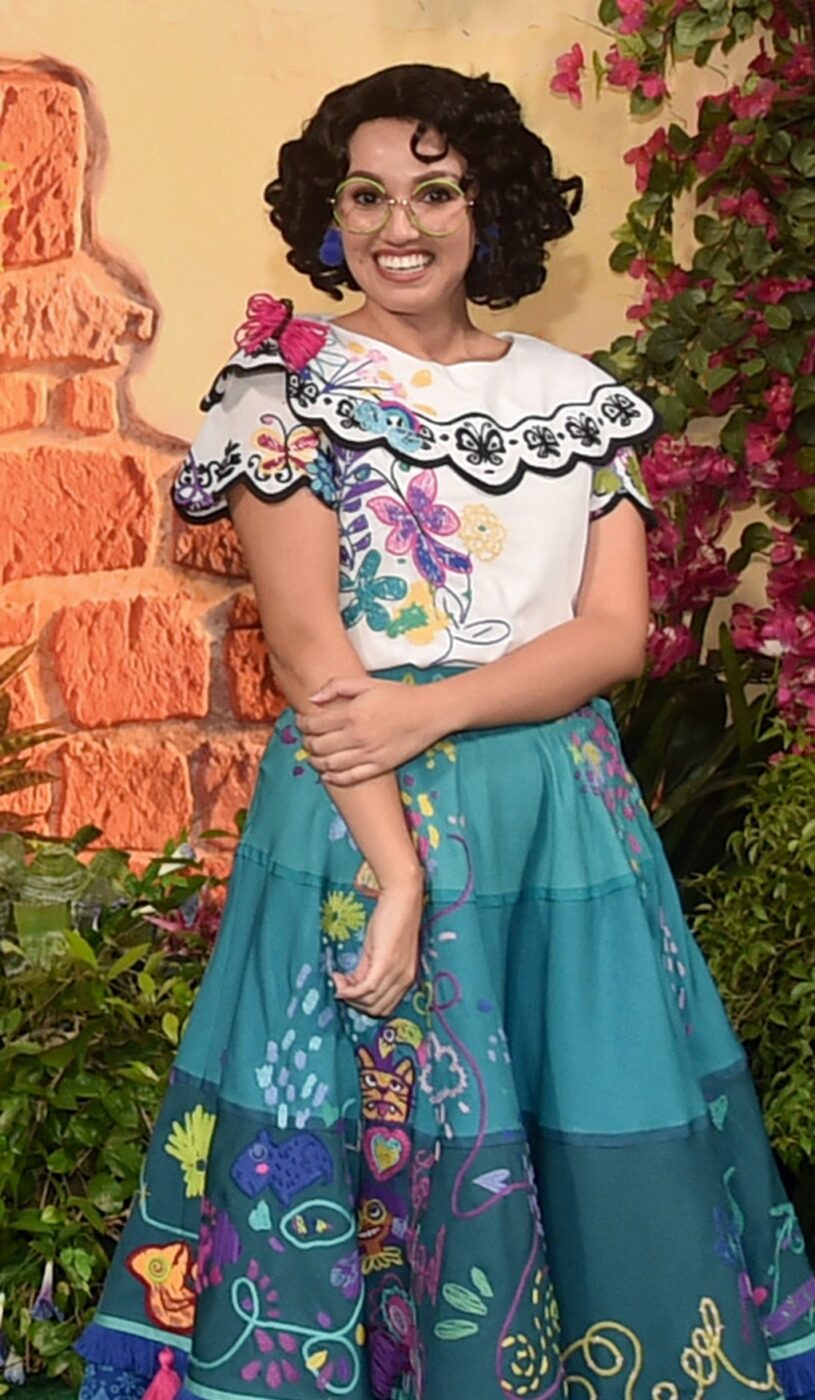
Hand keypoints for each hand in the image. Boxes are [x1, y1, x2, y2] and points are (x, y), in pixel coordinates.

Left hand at [296, 675, 440, 785]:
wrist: (429, 712)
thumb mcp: (367, 683)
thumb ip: (337, 687)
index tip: (302, 722)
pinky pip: (350, 777)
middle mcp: (357, 736)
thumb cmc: (398, 695)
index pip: (314, 725)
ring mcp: (368, 754)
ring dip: (316, 761)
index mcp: (352, 714)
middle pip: (318, 746)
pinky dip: (334, 778)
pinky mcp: (379, 766)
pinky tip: (327, 774)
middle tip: (307, 739)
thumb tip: (312, 699)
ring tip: (314, 756)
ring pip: (330, 764)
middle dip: (307, 743)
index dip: (302, 724)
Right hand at [332, 873, 423, 1017]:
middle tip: (341, 984)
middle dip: (355, 1002)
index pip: (384, 1006)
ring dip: (349, 994)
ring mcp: (396, 973)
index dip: (363, 1003)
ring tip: (338, 977)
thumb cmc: (392, 919)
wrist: (402, 898)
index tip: (348, 988)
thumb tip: (352, 984)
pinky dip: (349, 989)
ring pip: (369, 1001)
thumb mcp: (380, 950)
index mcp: (405, 978)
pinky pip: (365, 989)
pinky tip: (338, 977)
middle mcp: (404, 979)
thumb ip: (369, 969)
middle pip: (376, 1009)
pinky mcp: (385, 964)